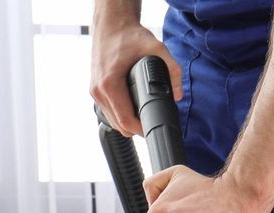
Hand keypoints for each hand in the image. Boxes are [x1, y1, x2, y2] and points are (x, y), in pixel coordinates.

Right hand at [90, 17, 181, 137]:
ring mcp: (94, 90)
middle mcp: (98, 90)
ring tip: (144, 116)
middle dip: (137, 128)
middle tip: (153, 122)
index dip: (141, 129)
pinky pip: (108, 111)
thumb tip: (179, 94)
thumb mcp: (155, 48)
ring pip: (112, 121)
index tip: (155, 128)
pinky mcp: (95, 89)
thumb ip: (172, 70)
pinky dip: (120, 114)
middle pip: (118, 125)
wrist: (111, 23)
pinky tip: (132, 109)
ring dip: (127, 123)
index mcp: (109, 83)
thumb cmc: (128, 34)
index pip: (125, 120)